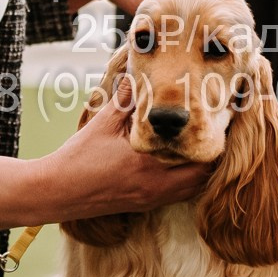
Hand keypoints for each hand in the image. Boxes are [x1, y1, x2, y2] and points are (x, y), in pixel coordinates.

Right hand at [0, 88, 210, 230]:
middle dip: (212, 153)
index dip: (212, 137)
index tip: (220, 119)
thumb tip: (139, 72)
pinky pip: (179, 194)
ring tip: (202, 145)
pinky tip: (181, 162)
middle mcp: (156, 185)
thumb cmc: (78, 157)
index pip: (198, 154)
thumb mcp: (104, 122)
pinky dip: (187, 180)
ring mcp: (152, 198)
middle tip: (215, 131)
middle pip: (204, 174)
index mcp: (149, 164)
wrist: (57, 192)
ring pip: (194, 187)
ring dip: (201, 168)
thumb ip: (127, 99)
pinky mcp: (145, 204)